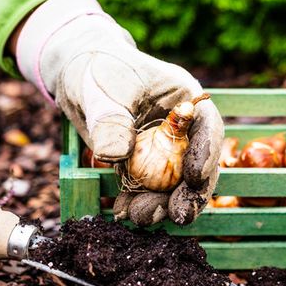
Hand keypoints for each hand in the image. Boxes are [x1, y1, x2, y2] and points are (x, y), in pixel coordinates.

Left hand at [15, 0, 223, 225]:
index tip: (195, 177)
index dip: (207, 154)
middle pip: (198, 165)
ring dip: (161, 205)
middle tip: (178, 216)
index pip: (208, 128)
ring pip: (174, 185)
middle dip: (189, 194)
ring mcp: (165, 151)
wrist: (77, 74)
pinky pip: (147, 190)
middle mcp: (182, 129)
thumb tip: (115, 155)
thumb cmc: (97, 70)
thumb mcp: (102, 90)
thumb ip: (110, 121)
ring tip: (139, 216)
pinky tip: (122, 212)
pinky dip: (137, 203)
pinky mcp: (144, 166)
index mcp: (185, 100)